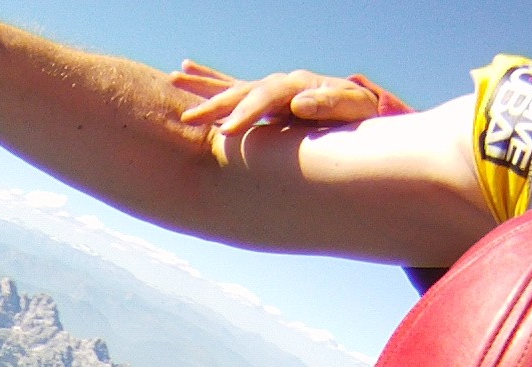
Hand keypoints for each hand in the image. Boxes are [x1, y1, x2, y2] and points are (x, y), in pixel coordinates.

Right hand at [175, 61, 410, 160]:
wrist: (357, 106)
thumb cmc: (356, 110)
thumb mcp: (352, 108)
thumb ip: (329, 104)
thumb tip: (298, 102)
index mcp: (296, 86)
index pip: (265, 97)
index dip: (246, 113)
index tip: (226, 131)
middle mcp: (278, 84)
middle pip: (241, 91)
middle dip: (215, 104)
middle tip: (189, 118)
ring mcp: (268, 89)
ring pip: (230, 87)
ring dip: (203, 86)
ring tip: (174, 78)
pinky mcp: (263, 99)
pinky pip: (231, 88)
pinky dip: (208, 79)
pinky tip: (185, 69)